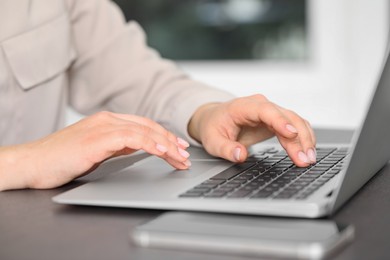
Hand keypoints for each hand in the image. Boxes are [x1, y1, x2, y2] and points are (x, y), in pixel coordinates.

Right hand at [0, 111, 190, 190]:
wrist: (33, 163)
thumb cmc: (62, 159)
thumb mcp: (97, 150)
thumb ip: (118, 145)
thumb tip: (139, 147)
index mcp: (107, 121)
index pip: (144, 125)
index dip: (164, 135)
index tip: (178, 147)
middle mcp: (107, 120)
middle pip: (148, 126)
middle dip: (170, 141)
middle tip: (185, 155)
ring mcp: (102, 127)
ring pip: (144, 131)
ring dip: (166, 145)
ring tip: (179, 158)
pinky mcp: (96, 139)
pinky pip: (131, 138)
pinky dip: (149, 144)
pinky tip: (161, 152)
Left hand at [188, 94, 315, 166]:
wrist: (215, 119)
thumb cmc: (214, 127)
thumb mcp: (212, 141)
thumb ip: (226, 149)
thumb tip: (240, 155)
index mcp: (243, 106)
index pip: (265, 110)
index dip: (280, 121)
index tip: (291, 134)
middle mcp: (261, 105)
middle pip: (286, 117)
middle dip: (298, 138)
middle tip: (304, 159)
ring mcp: (271, 111)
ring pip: (295, 121)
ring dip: (304, 139)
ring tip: (309, 159)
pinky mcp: (277, 120)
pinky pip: (295, 126)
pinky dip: (303, 138)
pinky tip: (307, 152)